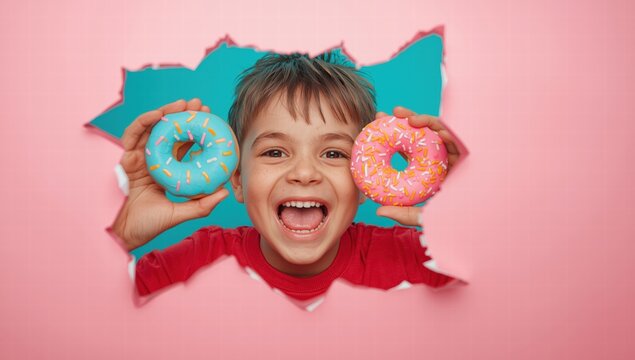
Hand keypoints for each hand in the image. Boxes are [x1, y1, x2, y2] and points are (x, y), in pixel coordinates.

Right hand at [111, 98, 228, 250]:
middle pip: (168, 132)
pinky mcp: (124, 159)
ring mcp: (137, 159)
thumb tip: (225, 192)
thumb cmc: (149, 226)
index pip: (183, 145)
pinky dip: (144, 122)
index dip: (195, 131)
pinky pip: (132, 135)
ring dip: (166, 113)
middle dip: (183, 115)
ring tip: (182, 104)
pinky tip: (158, 115)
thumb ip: (201, 204)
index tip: (210, 119)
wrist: (124, 235)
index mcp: (165, 170)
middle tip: (199, 104)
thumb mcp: (180, 213)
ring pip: (151, 129)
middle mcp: (152, 161)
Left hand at [374, 106, 464, 225]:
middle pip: (421, 134)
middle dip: (405, 121)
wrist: (479, 220)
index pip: (407, 147)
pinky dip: (448, 132)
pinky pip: (458, 137)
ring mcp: (455, 154)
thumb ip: (404, 214)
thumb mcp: (424, 218)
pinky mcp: (471, 153)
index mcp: (428, 169)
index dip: (391, 136)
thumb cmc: (454, 220)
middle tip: (388, 114)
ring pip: (438, 131)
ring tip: (410, 119)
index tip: (375, 127)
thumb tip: (380, 212)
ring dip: (425, 121)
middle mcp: (441, 158)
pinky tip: (437, 131)